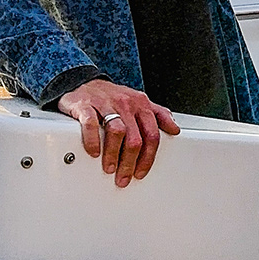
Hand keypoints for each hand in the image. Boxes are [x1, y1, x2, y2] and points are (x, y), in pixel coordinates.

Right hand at [55, 79, 179, 187]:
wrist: (83, 82)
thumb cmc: (112, 97)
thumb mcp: (139, 103)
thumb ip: (158, 115)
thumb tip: (175, 129)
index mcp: (141, 105)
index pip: (152, 135)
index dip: (148, 157)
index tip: (141, 172)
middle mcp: (126, 104)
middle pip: (135, 138)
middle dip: (130, 162)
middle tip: (124, 177)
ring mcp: (106, 104)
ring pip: (117, 132)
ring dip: (113, 154)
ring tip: (110, 168)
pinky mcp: (85, 105)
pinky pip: (91, 124)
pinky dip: (93, 140)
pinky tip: (93, 152)